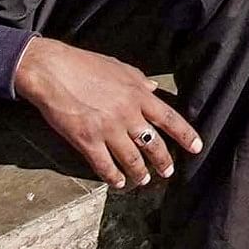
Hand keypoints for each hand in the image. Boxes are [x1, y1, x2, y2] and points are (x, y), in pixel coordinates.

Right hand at [11, 37, 202, 187]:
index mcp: (138, 94)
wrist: (51, 70)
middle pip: (153, 144)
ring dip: (140, 173)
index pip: (170, 118)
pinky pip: (105, 166)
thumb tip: (155, 88)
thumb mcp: (119, 67)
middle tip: (168, 172)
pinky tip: (117, 183)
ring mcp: (108, 129)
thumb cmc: (84, 64)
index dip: (186, 135)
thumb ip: (139, 80)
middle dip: (163, 161)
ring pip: (132, 159)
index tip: (197, 148)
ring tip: (143, 180)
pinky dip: (113, 177)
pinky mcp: (87, 141)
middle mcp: (127, 114)